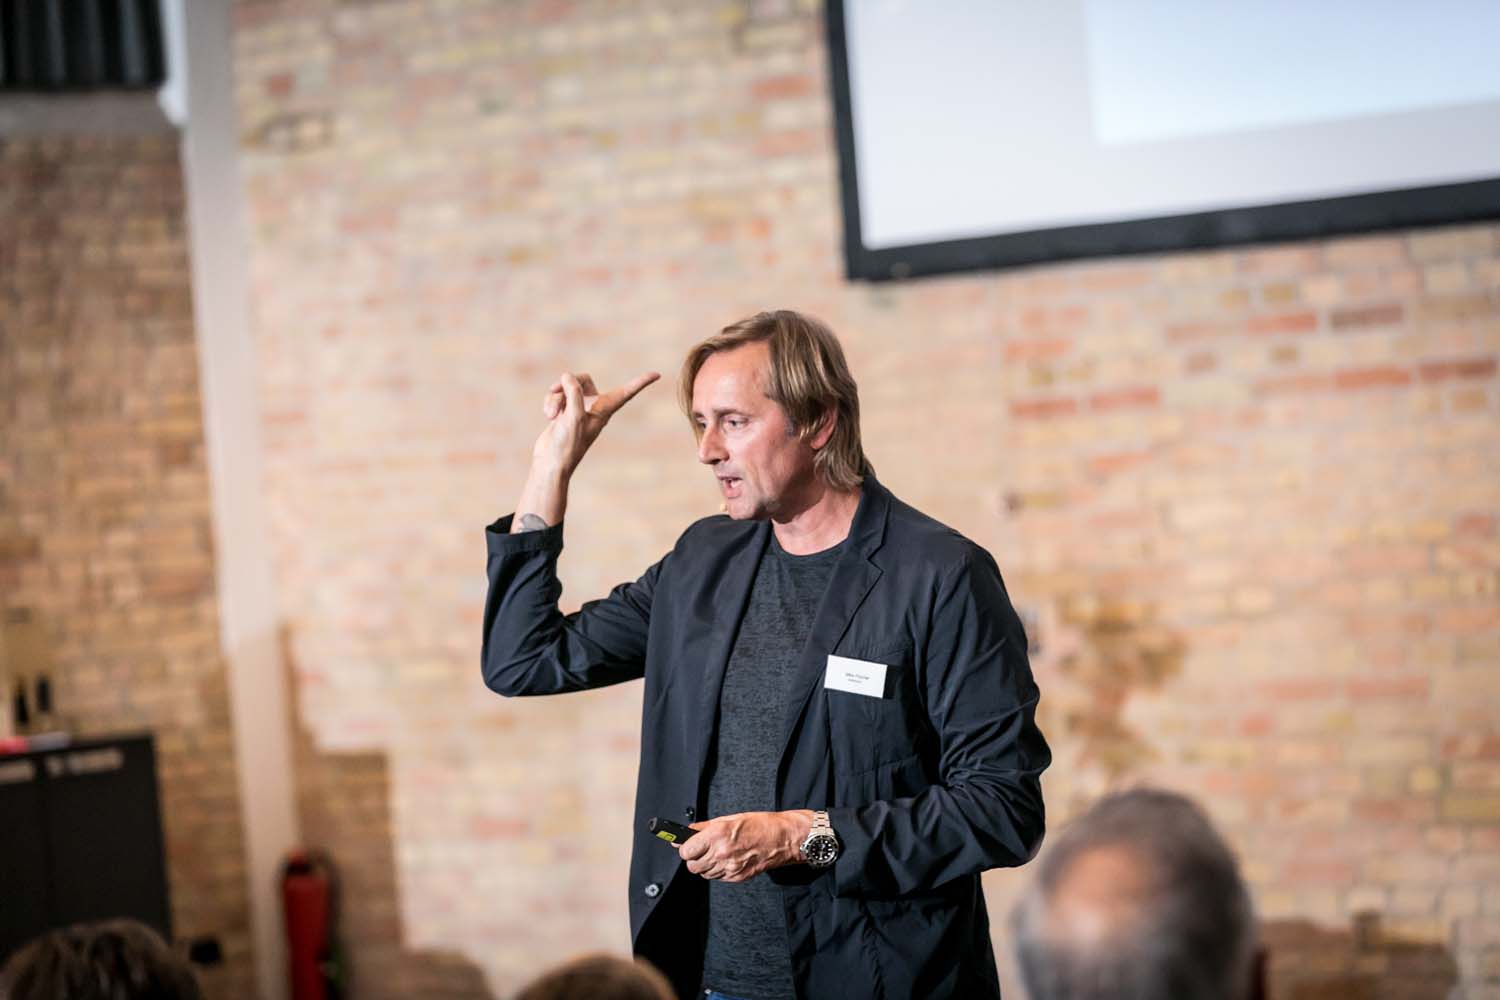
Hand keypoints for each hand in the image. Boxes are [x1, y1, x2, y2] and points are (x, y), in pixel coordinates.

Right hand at [532, 370, 659, 476]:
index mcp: (604, 410)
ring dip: (555, 398)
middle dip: (567, 383)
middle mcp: (593, 408)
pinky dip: (550, 402)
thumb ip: (574, 392)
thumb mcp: (573, 416)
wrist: (551, 462)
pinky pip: (557, 396)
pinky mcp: (564, 411)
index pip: (626, 393)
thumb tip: (568, 377)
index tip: (656, 374)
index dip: (640, 382)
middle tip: (557, 388)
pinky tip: (548, 415)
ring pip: (566, 388)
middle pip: (583, 379)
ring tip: (551, 414)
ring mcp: (578, 409)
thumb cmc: (567, 444)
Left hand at [678, 810, 812, 882]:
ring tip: (717, 853)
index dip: (685, 848)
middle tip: (702, 850)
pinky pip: (717, 877)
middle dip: (694, 858)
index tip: (688, 845)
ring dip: (706, 865)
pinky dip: (718, 870)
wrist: (782, 839)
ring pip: (704, 873)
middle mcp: (721, 853)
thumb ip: (704, 827)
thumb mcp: (729, 819)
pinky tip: (727, 859)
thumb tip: (687, 832)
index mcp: (717, 835)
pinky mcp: (736, 877)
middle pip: (692, 865)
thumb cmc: (759, 825)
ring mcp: (729, 867)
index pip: (686, 851)